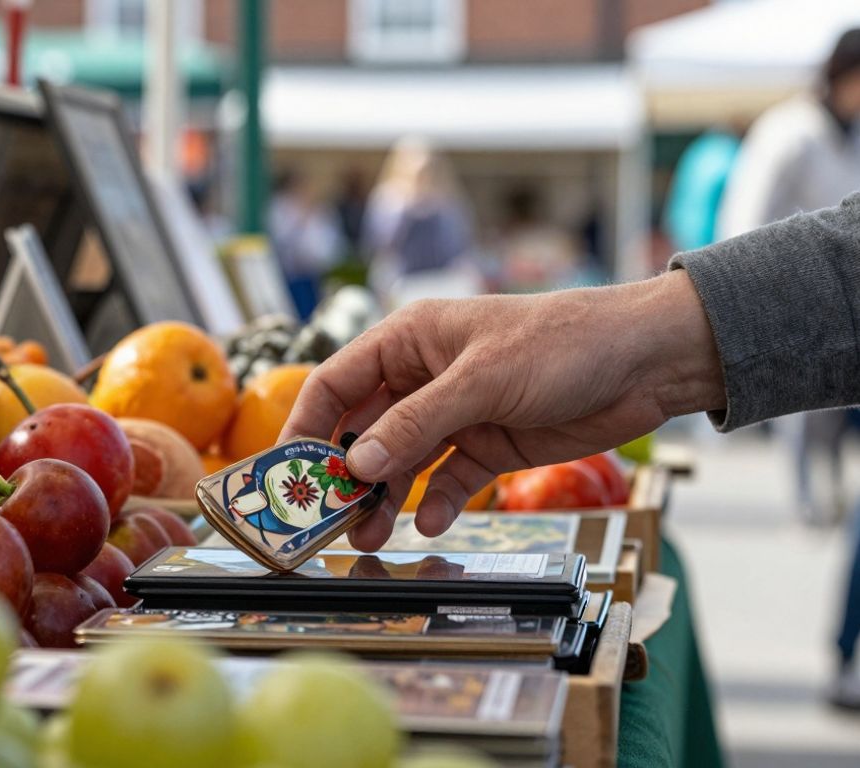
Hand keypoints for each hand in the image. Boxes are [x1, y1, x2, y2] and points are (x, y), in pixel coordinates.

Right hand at [280, 270, 724, 548]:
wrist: (647, 361)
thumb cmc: (564, 342)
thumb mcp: (481, 381)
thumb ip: (416, 424)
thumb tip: (357, 464)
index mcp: (409, 341)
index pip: (337, 384)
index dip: (307, 427)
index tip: (288, 473)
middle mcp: (424, 377)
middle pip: (364, 429)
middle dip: (345, 474)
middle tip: (327, 518)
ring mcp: (456, 414)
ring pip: (401, 462)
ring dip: (384, 498)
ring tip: (368, 536)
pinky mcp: (489, 445)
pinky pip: (447, 480)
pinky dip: (436, 502)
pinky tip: (432, 522)